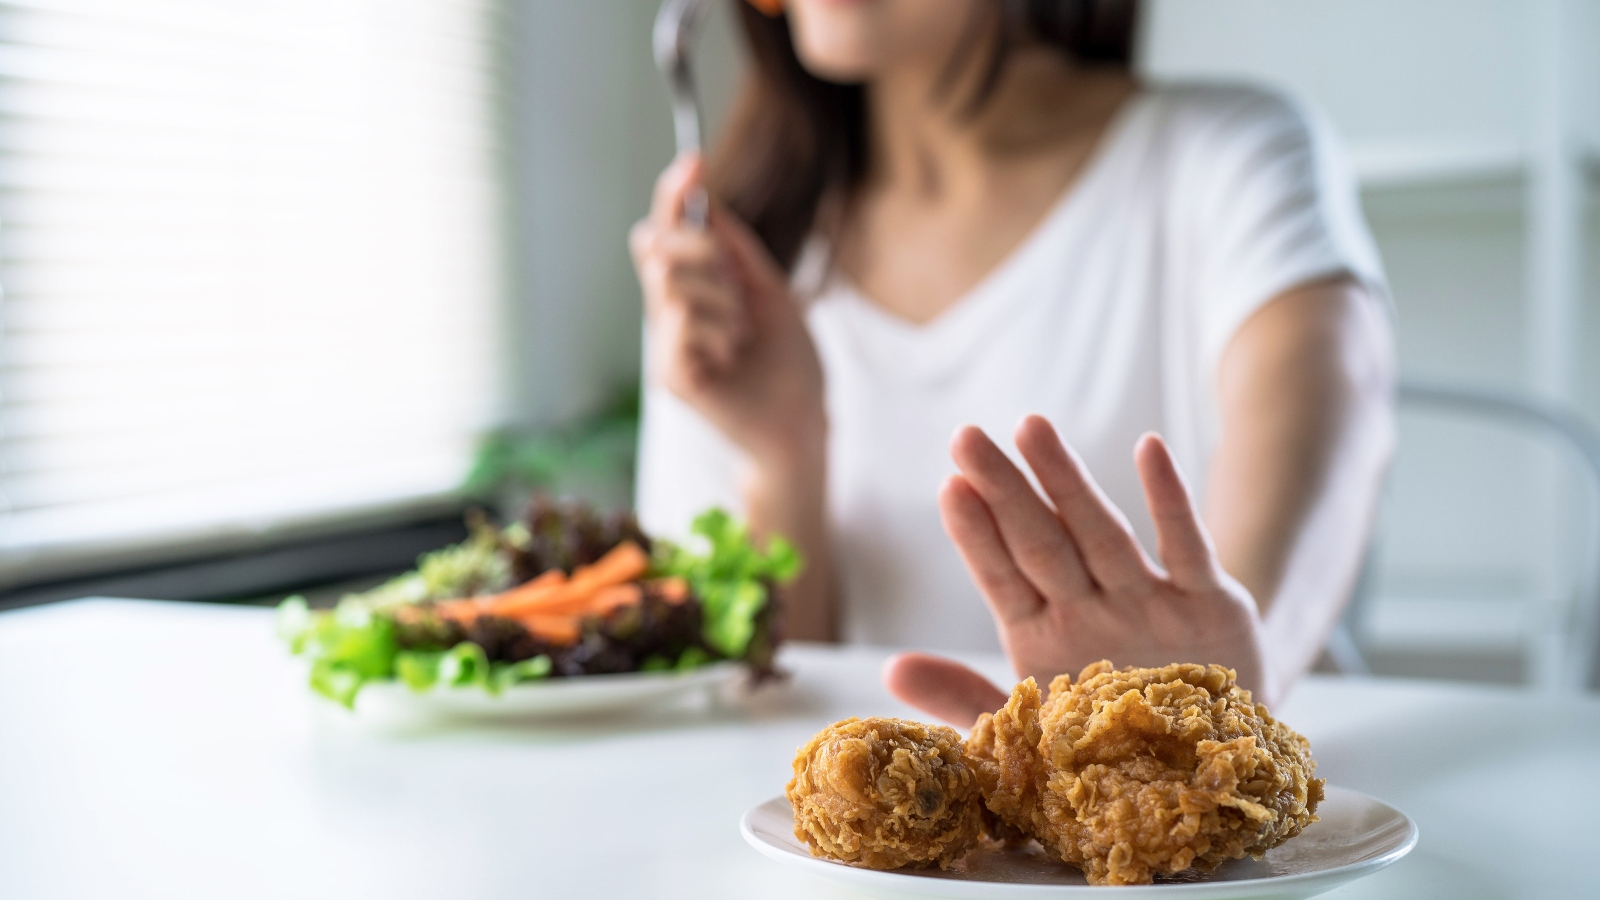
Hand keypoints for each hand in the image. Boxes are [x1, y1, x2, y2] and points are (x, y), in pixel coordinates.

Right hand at [629, 153, 825, 469]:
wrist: (802, 424)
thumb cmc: (790, 366)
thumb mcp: (770, 293)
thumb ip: (737, 251)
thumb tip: (707, 201)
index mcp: (694, 291)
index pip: (666, 232)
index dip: (674, 194)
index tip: (693, 161)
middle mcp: (669, 314)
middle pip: (655, 244)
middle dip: (701, 249)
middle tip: (738, 288)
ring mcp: (665, 344)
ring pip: (671, 280)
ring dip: (722, 299)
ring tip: (741, 336)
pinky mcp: (669, 373)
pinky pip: (681, 320)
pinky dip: (718, 332)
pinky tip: (731, 358)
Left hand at [885, 416, 1268, 726]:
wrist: (1213, 757)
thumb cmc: (1111, 740)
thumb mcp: (1034, 735)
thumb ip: (964, 701)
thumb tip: (890, 669)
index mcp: (1043, 637)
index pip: (1001, 577)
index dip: (976, 537)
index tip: (949, 488)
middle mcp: (1089, 608)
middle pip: (1039, 541)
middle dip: (1003, 490)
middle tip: (965, 437)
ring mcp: (1145, 600)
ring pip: (1100, 532)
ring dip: (1068, 481)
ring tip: (1031, 427)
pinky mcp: (1207, 604)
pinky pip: (1186, 548)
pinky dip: (1170, 500)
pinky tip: (1149, 448)